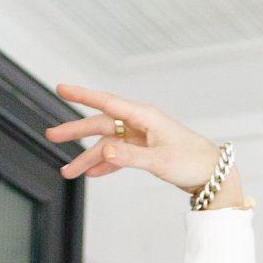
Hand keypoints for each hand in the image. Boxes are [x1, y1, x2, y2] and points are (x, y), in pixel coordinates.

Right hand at [46, 88, 244, 201]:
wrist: (212, 174)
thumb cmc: (191, 162)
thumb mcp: (159, 161)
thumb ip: (129, 157)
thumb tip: (103, 152)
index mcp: (144, 117)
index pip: (106, 103)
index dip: (82, 95)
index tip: (60, 88)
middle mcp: (139, 124)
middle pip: (101, 125)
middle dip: (75, 132)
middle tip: (51, 136)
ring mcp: (140, 138)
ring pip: (107, 145)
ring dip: (88, 158)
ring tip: (68, 172)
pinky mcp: (144, 151)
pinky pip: (118, 156)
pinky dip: (105, 165)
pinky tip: (92, 174)